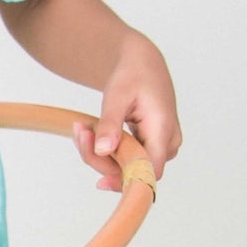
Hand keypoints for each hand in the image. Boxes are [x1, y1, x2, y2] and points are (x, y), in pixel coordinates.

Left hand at [74, 42, 181, 190]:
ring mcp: (161, 146)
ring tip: (82, 128)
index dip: (125, 181)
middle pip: (133, 170)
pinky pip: (127, 157)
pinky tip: (90, 132)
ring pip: (127, 165)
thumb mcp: (117, 95)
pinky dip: (106, 148)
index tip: (100, 183)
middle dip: (101, 158)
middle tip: (79, 132)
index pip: (148, 171)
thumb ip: (111, 124)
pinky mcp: (151, 145)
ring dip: (100, 153)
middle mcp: (167, 143)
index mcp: (163, 130)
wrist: (143, 64)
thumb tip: (103, 151)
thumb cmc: (133, 75)